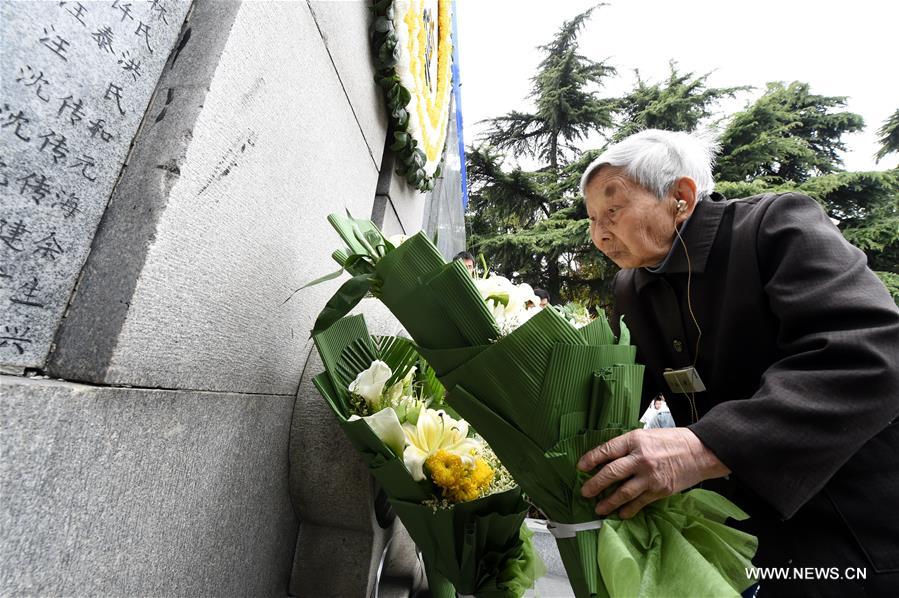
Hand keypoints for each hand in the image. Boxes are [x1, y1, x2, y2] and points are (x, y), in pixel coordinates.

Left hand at [577, 427, 729, 518]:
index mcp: (635, 440)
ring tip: (598, 508)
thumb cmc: (672, 441)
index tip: (580, 467)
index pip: (607, 450)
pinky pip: (639, 502)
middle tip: (584, 492)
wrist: (700, 452)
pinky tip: (620, 514)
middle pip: (611, 472)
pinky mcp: (659, 490)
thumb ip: (628, 446)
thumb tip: (607, 458)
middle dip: (594, 484)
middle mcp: (640, 458)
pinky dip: (628, 510)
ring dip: (608, 502)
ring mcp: (650, 476)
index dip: (591, 459)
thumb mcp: (647, 436)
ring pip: (623, 492)